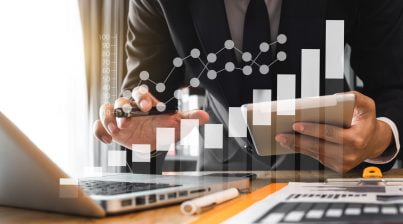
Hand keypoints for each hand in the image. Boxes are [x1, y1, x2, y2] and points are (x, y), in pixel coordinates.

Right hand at [93, 86, 208, 149]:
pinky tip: (107, 141)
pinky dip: (99, 131)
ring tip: (115, 130)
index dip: (142, 97)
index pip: (141, 93)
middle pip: (121, 100)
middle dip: (122, 109)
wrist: (154, 142)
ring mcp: (118, 117)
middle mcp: (130, 107)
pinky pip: (99, 126)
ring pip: (106, 109)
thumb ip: (189, 119)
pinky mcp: (111, 129)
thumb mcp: (177, 124)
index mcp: (146, 102)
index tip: (147, 106)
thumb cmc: (164, 128)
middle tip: (127, 121)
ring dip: (108, 118)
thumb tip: (205, 116)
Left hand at [275, 91, 392, 172]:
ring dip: (296, 146)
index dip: (312, 129)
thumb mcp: (367, 106)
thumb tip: (335, 97)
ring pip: (315, 154)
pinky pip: (317, 158)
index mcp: (356, 139)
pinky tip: (291, 144)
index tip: (296, 125)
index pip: (329, 133)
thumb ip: (356, 97)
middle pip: (318, 146)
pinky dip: (303, 150)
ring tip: (282, 139)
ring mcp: (343, 163)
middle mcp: (349, 153)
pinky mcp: (337, 167)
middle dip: (297, 140)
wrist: (374, 142)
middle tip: (280, 135)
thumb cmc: (366, 122)